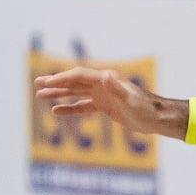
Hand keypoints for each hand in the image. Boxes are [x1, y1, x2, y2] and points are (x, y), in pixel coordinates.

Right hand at [34, 66, 187, 138]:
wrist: (157, 118)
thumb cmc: (146, 109)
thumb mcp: (131, 100)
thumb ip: (117, 88)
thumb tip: (106, 75)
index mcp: (106, 80)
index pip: (79, 76)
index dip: (62, 78)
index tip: (47, 83)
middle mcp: (102, 85)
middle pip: (74, 81)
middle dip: (56, 82)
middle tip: (37, 83)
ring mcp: (103, 96)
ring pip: (75, 93)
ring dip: (59, 94)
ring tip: (40, 95)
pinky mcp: (105, 107)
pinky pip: (83, 107)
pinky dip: (70, 108)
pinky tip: (56, 111)